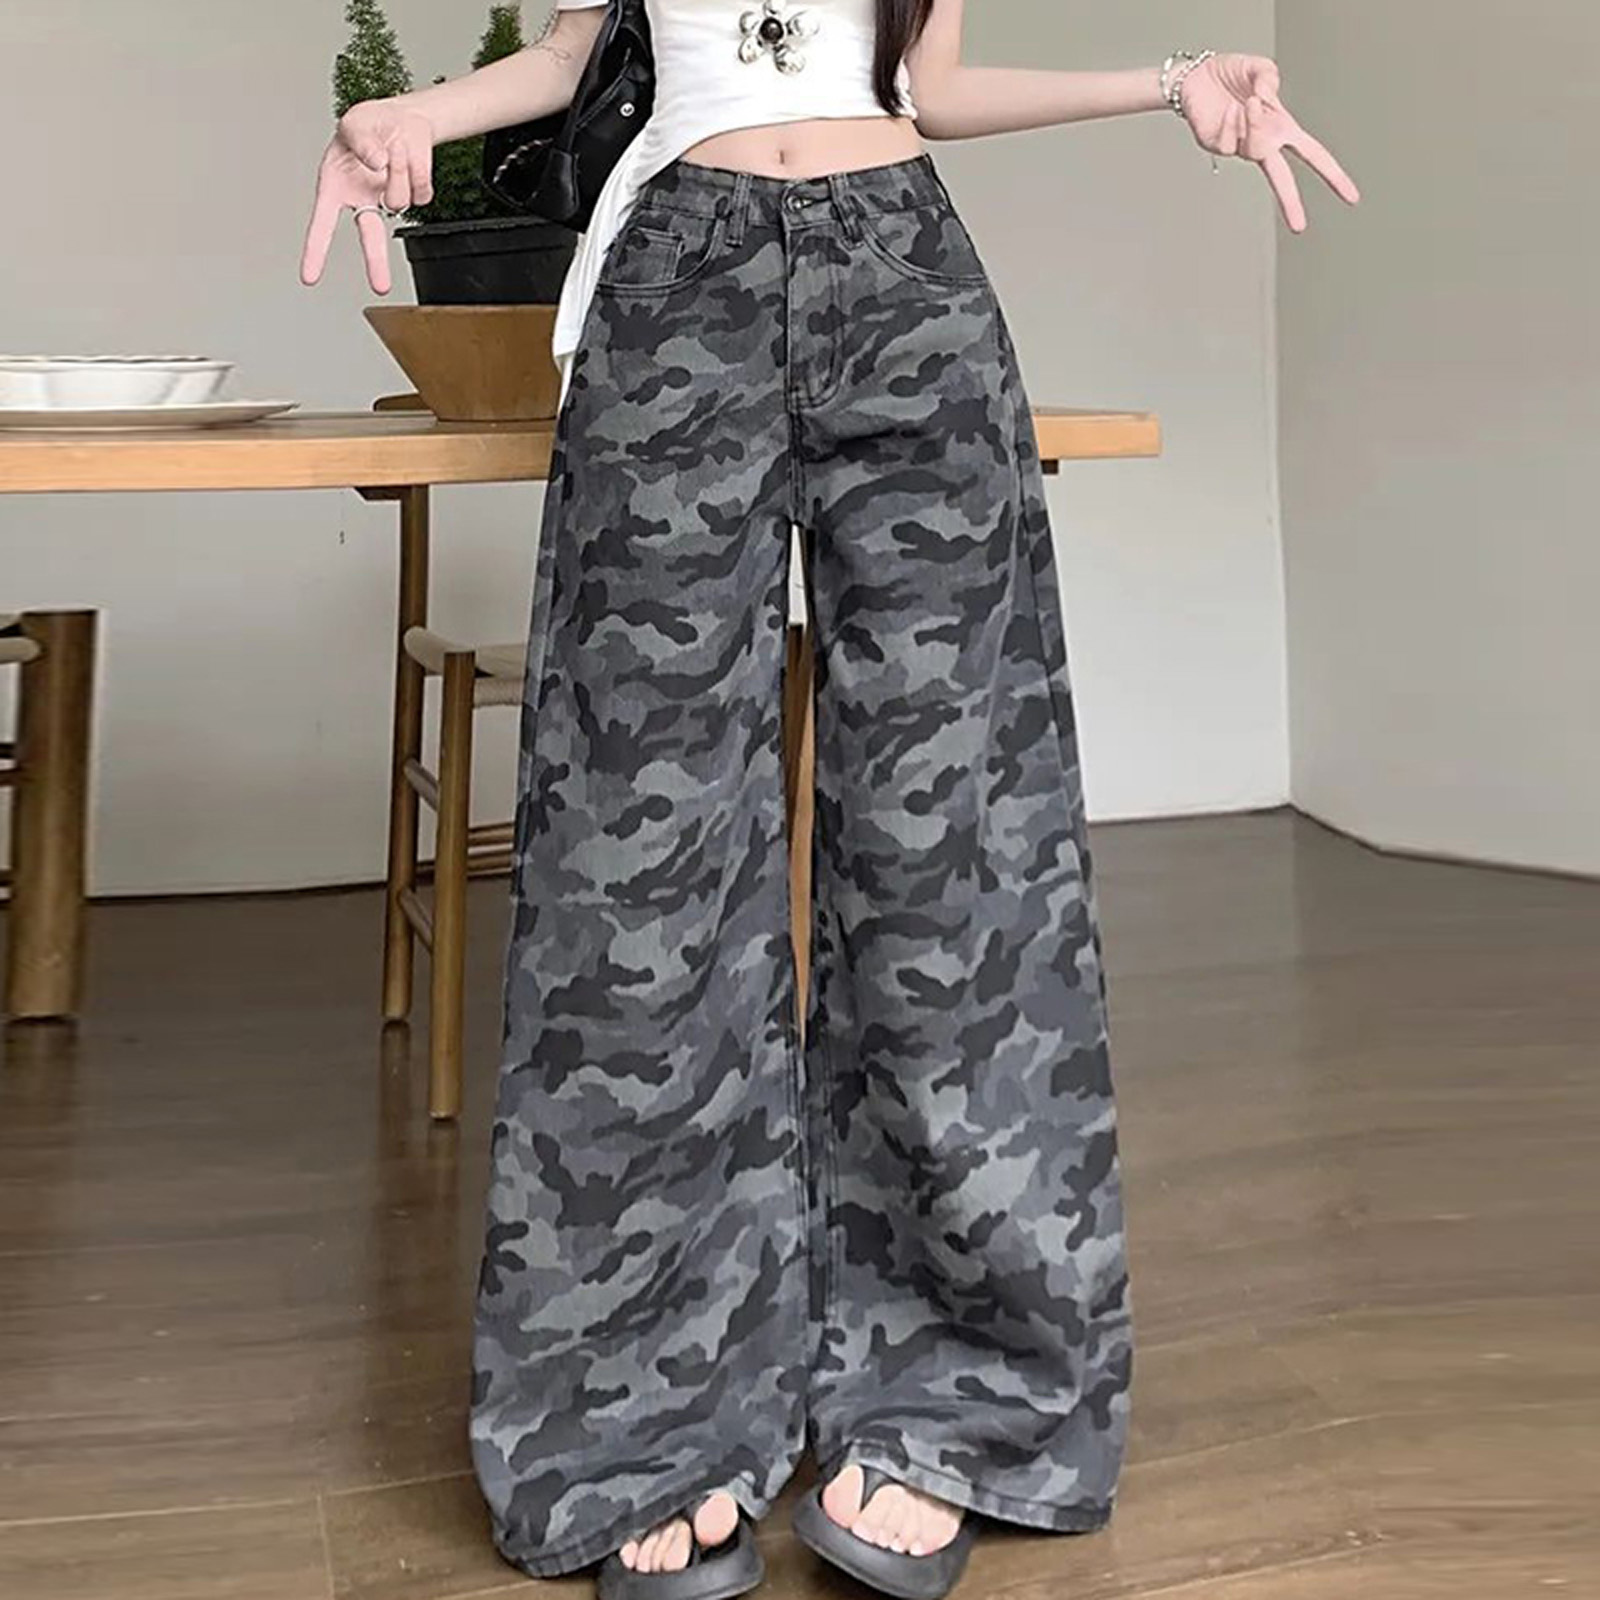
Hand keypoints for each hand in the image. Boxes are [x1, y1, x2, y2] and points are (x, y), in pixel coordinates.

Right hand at [300, 100, 436, 293]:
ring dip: (397, 168)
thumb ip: (361, 143)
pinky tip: (408, 155)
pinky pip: (421, 189)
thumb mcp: (353, 125)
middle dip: (376, 262)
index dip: (316, 251)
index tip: (310, 277)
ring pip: (400, 200)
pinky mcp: (417, 195)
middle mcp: (364, 200)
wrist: (401, 119)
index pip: (323, 224)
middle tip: (380, 287)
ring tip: (391, 146)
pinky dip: (417, 166)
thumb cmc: (367, 126)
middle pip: (371, 237)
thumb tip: (378, 164)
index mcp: (338, 188)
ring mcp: (391, 200)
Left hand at [1177, 54, 1359, 232]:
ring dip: (1257, 125)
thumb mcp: (1259, 69)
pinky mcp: (1217, 146)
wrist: (1195, 75)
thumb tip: (1266, 96)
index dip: (1333, 175)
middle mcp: (1264, 143)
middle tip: (1300, 226)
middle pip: (1282, 178)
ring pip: (1256, 150)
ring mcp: (1239, 147)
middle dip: (1291, 201)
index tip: (1351, 197)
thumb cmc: (1230, 75)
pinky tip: (1229, 109)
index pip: (1314, 155)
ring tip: (1250, 101)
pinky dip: (1233, 122)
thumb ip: (1269, 78)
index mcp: (1282, 129)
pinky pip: (1230, 142)